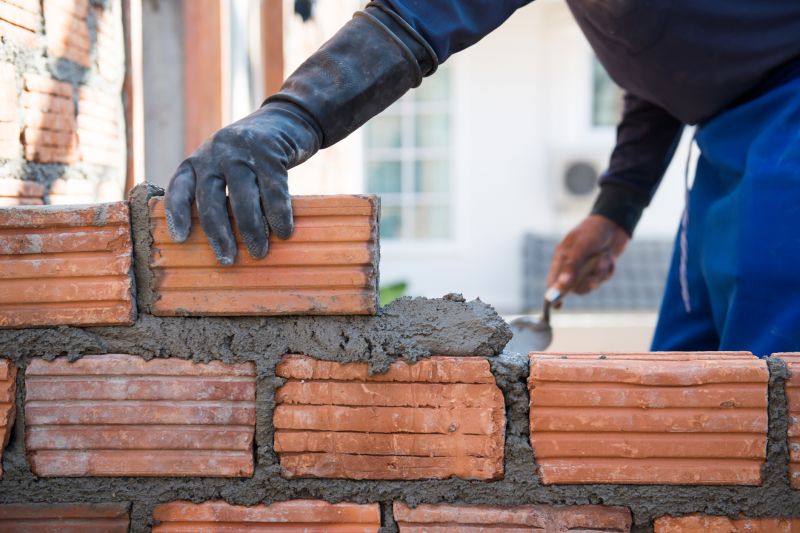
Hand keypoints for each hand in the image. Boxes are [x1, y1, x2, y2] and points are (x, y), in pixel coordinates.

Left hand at [165, 103, 319, 264]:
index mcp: (199, 160)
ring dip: (252, 231)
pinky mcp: (270, 153)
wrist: (287, 120)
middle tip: (228, 260)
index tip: (181, 239)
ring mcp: (243, 151)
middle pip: (211, 200)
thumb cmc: (252, 156)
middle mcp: (215, 153)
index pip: (180, 188)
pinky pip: (273, 191)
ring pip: (243, 200)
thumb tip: (221, 240)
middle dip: (219, 234)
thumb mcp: (225, 164)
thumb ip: (217, 190)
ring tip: (260, 251)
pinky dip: (279, 215)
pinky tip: (284, 232)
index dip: (178, 214)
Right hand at [547, 214, 629, 305]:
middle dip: (586, 283)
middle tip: (594, 280)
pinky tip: (609, 257)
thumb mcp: (580, 247)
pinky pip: (602, 279)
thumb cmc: (593, 232)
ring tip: (604, 260)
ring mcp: (586, 267)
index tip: (556, 306)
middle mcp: (572, 265)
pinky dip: (608, 270)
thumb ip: (570, 267)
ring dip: (599, 275)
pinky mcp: (599, 268)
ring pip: (590, 284)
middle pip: (574, 287)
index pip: (553, 280)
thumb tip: (560, 286)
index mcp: (562, 257)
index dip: (554, 294)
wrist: (616, 223)